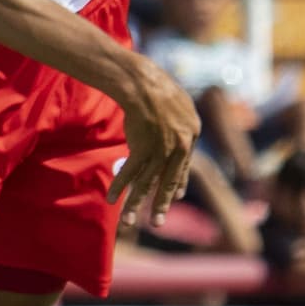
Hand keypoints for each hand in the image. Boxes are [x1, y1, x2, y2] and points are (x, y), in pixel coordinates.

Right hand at [109, 59, 200, 226]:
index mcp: (192, 135)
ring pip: (146, 183)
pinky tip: (111, 199)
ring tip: (130, 222)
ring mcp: (161, 150)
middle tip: (157, 222)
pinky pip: (129, 173)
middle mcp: (180, 147)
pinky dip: (119, 187)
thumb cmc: (160, 86)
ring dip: (136, 204)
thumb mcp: (182, 104)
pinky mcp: (141, 149)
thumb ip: (182, 122)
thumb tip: (178, 130)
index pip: (182, 167)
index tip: (176, 196)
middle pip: (167, 181)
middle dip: (161, 204)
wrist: (143, 83)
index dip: (177, 184)